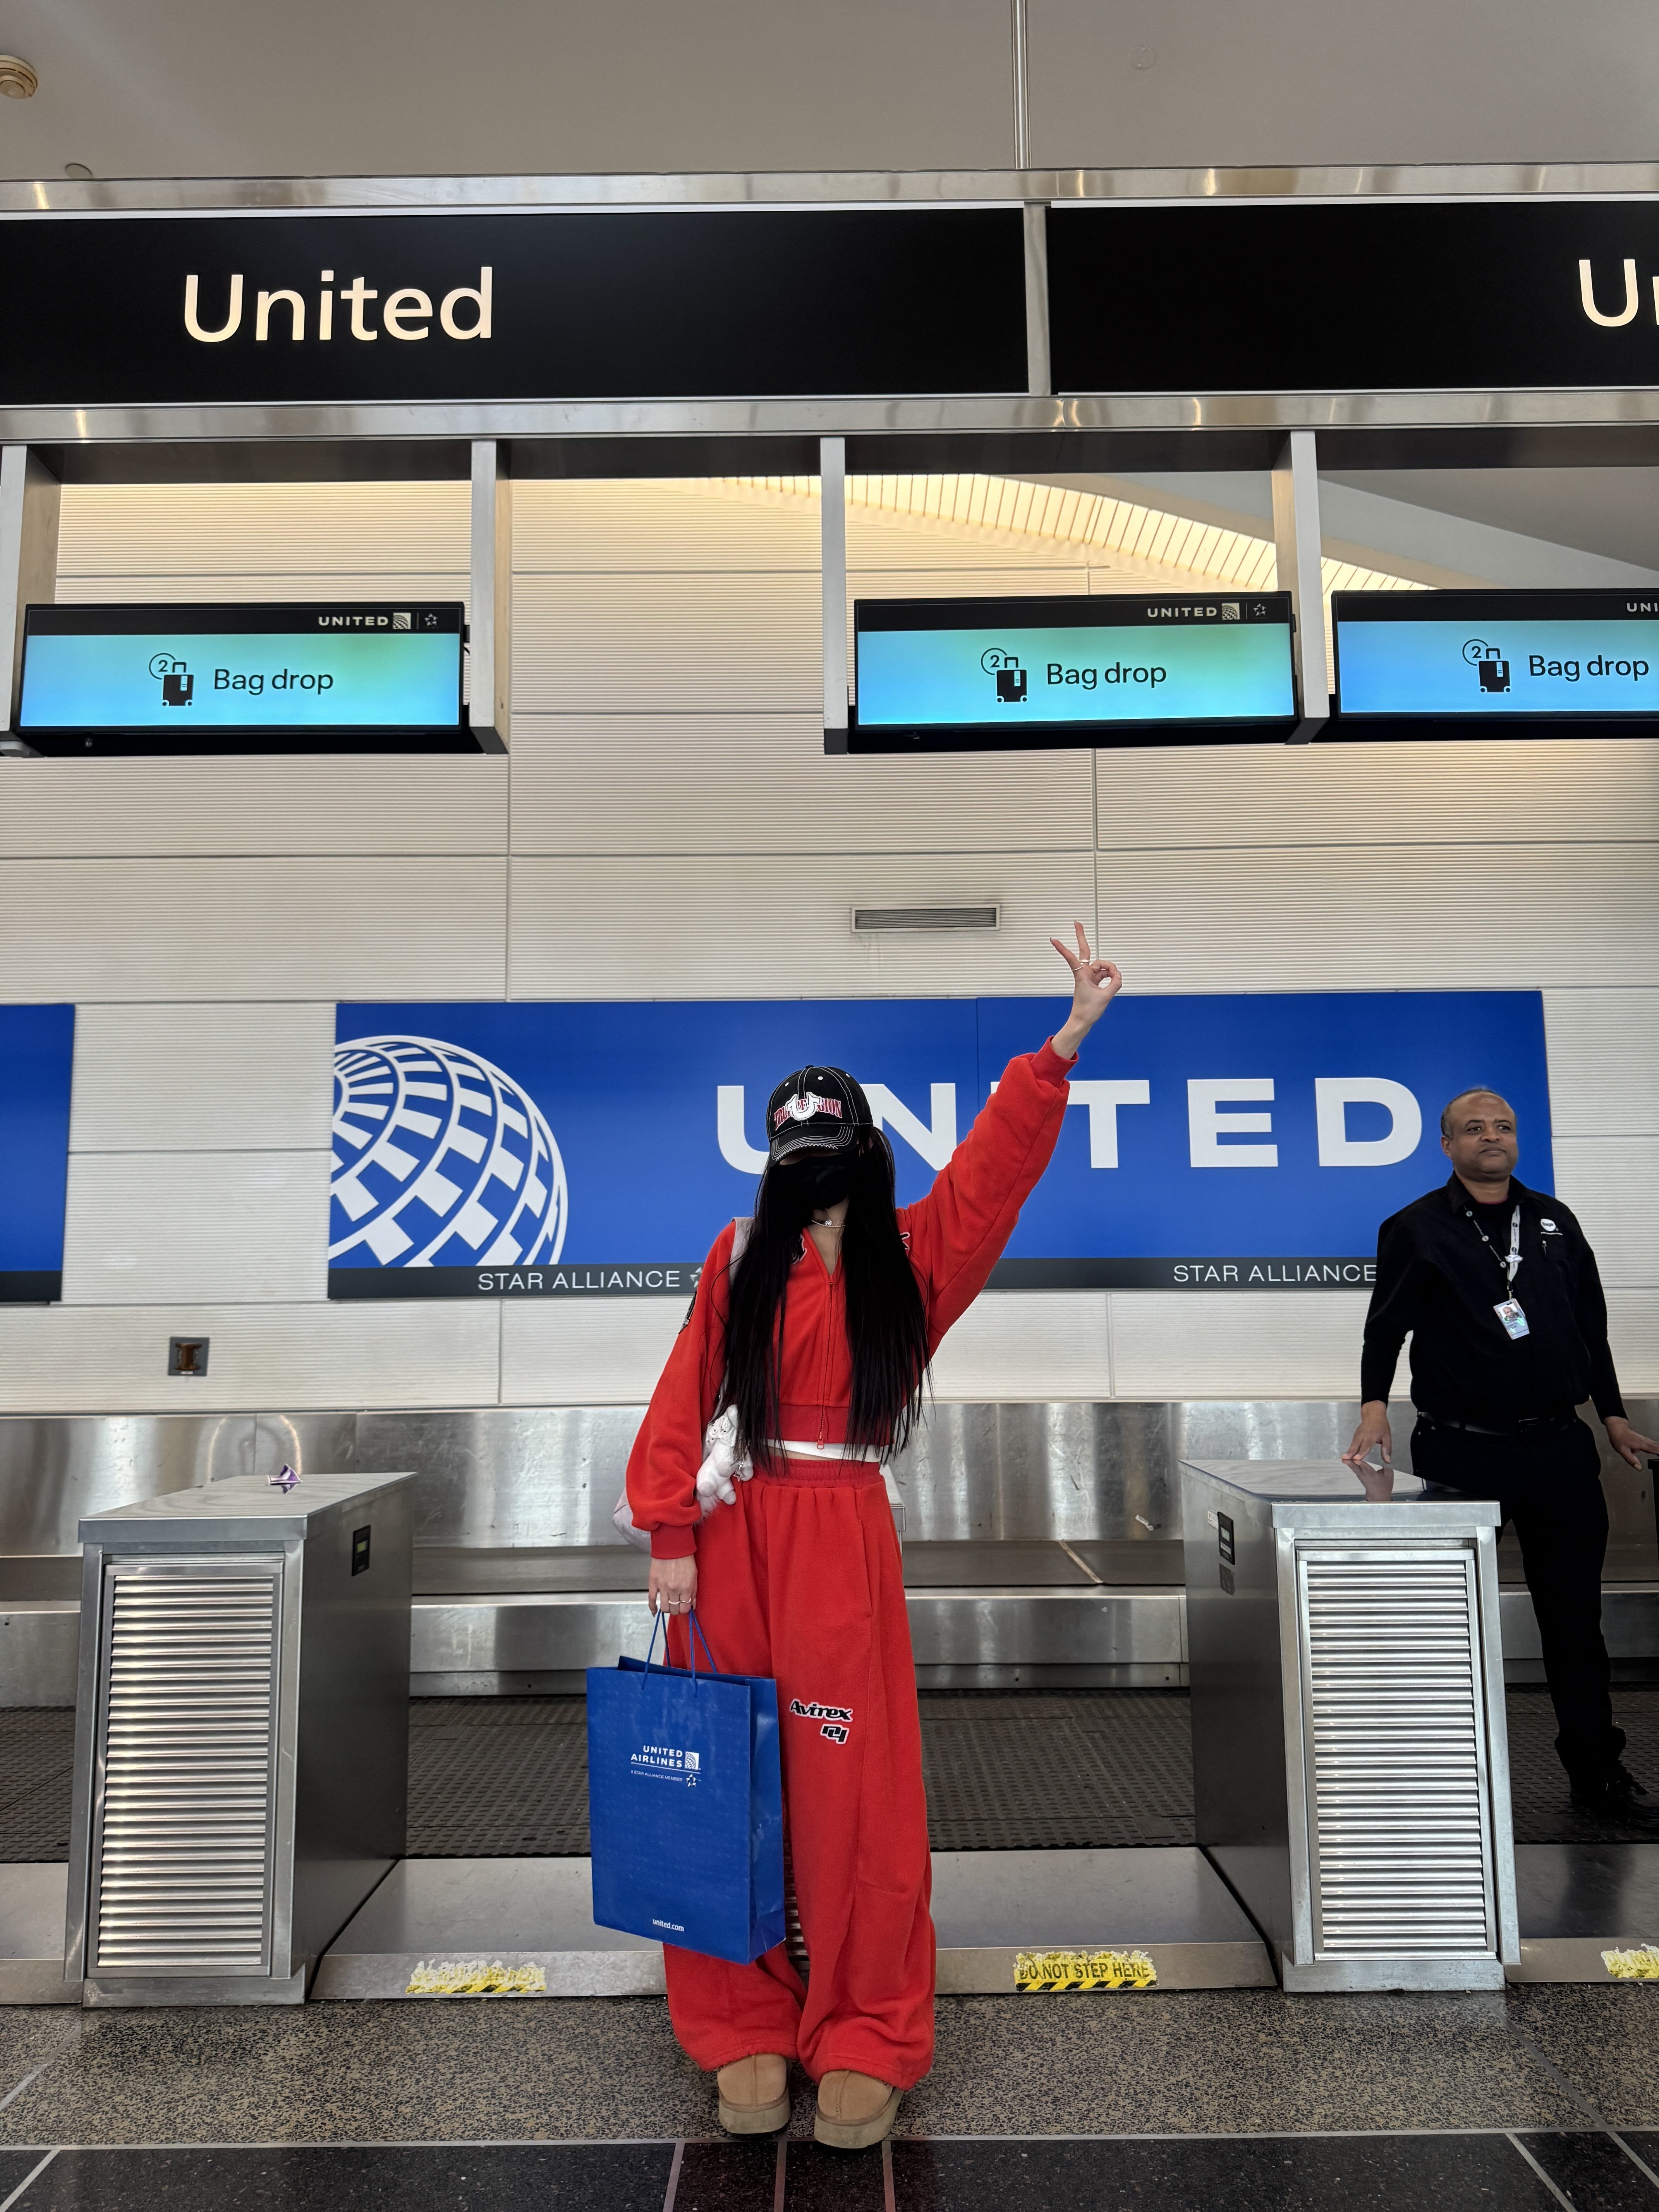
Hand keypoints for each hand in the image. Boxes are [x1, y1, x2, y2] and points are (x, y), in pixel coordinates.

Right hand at [648, 1554, 696, 1614]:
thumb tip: (693, 1605)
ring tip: (669, 1605)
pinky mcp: (653, 1583)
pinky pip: (651, 1600)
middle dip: (677, 1610)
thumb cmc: (685, 1558)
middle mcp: (674, 1589)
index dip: (685, 1609)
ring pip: (664, 1608)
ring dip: (667, 1609)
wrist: (672, 1546)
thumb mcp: (694, 1575)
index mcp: (686, 1588)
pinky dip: (652, 1608)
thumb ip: (694, 1591)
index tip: (684, 1607)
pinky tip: (654, 1611)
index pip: (685, 1608)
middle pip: (675, 1610)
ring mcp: (662, 1587)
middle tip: (677, 1605)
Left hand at [1050, 924, 1122, 1057]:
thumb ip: (1115, 983)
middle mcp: (1084, 973)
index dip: (1063, 948)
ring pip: (1102, 965)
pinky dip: (1111, 976)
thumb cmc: (1089, 1010)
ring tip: (1115, 980)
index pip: (1072, 958)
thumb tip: (1118, 975)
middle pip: (1085, 951)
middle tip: (1077, 922)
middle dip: (1081, 936)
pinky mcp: (1094, 980)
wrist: (1083, 1021)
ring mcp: (1089, 976)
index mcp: (1081, 975)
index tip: (1053, 939)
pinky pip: (1105, 973)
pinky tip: (1115, 981)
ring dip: (1110, 970)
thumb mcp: (1106, 996)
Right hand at [1342, 1401, 1392, 1472]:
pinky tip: (1347, 1454)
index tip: (1356, 1458)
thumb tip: (1388, 1461)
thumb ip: (1386, 1449)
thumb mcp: (1387, 1437)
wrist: (1373, 1413)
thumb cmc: (1381, 1425)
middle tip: (1345, 1459)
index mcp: (1372, 1436)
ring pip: (1353, 1443)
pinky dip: (1350, 1448)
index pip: (1366, 1445)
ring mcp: (1358, 1434)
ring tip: (1344, 1458)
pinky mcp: (1355, 1435)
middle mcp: (1363, 1435)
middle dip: (1351, 1452)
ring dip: (1349, 1451)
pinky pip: (1352, 1442)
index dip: (1361, 1452)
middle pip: (1356, 1445)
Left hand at [1605, 1416, 1658, 1470]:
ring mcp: (1646, 1440)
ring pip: (1658, 1445)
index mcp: (1642, 1444)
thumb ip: (1632, 1460)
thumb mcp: (1623, 1451)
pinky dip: (1658, 1449)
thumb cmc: (1619, 1438)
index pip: (1657, 1450)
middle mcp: (1646, 1441)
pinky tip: (1658, 1453)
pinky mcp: (1645, 1440)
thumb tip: (1639, 1468)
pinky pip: (1655, 1444)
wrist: (1617, 1428)